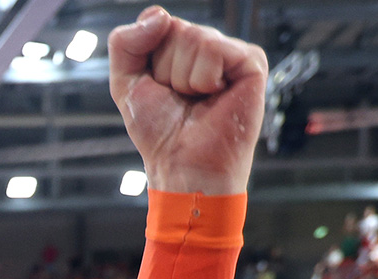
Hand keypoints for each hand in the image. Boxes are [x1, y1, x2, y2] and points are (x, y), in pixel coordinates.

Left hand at [108, 6, 266, 194]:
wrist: (182, 164)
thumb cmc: (159, 132)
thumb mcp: (125, 83)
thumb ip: (125, 44)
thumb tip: (159, 14)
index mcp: (181, 49)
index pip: (157, 23)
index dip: (148, 59)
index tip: (157, 88)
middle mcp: (207, 47)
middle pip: (175, 29)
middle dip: (166, 70)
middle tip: (179, 99)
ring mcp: (231, 53)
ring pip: (194, 37)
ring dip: (184, 78)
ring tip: (197, 100)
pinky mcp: (251, 62)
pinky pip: (215, 49)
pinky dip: (205, 79)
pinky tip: (215, 96)